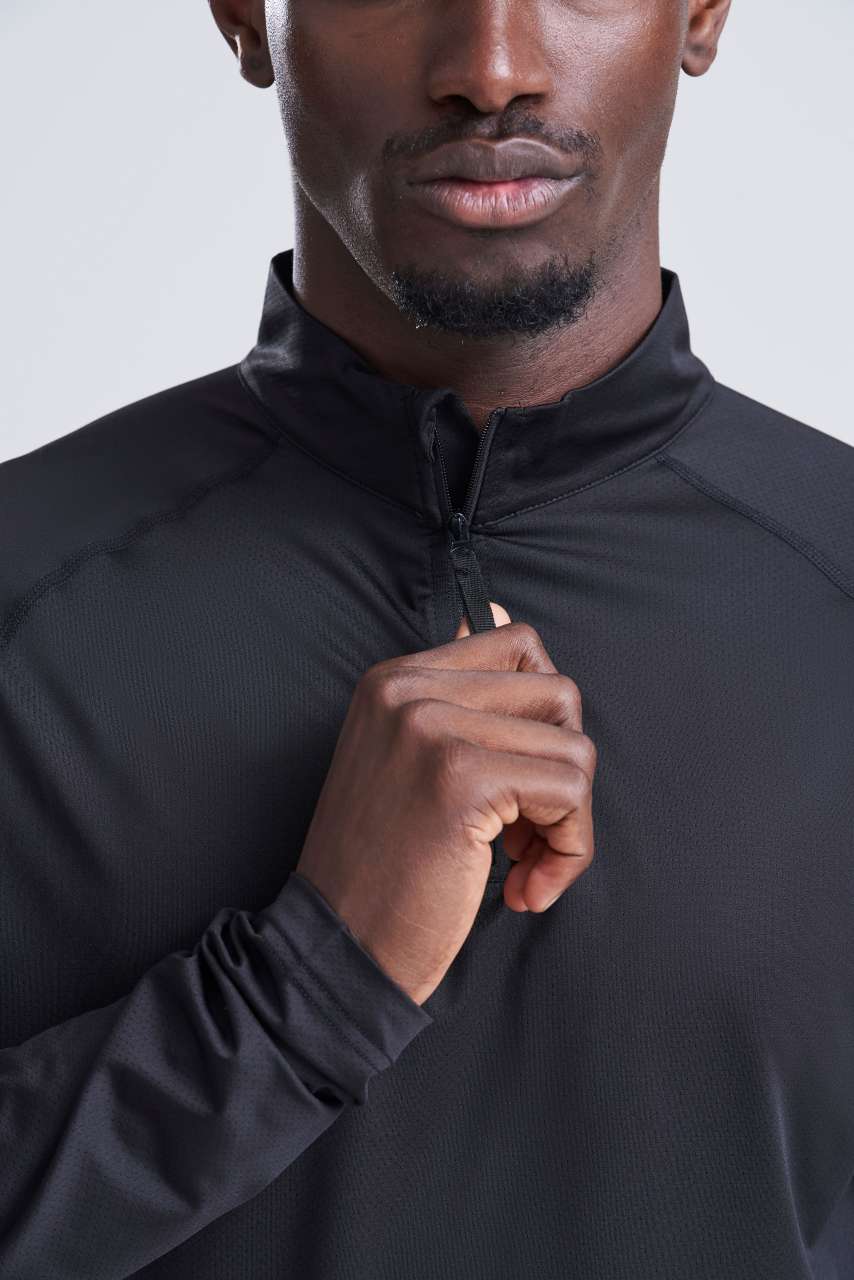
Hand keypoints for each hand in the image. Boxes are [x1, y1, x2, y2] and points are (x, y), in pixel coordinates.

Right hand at [294, 605, 596, 1004]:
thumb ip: (458, 697)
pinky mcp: (461, 778)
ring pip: (574, 747)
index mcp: (395, 676)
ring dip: (568, 821)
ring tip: (521, 866)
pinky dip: (569, 850)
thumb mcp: (406, 760)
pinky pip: (570, 792)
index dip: (541, 721)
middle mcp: (409, 688)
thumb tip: (491, 612)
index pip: (520, 645)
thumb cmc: (383, 867)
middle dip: (562, 773)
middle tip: (522, 835)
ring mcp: (432, 728)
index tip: (515, 785)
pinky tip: (524, 890)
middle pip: (559, 694)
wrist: (335, 949)